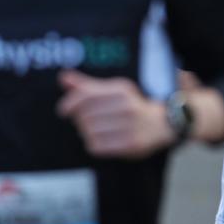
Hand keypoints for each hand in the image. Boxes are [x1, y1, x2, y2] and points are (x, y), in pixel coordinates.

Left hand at [57, 70, 174, 157]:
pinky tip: (100, 140)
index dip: (70, 103)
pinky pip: (97, 146)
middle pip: (85, 115)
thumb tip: (62, 77)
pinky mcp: (131, 144)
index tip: (63, 110)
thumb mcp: (112, 91)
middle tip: (86, 121)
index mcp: (121, 90)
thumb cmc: (130, 106)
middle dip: (81, 119)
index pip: (86, 95)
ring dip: (86, 133)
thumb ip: (87, 85)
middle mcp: (126, 106)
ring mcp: (130, 126)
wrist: (160, 124)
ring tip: (96, 130)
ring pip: (89, 131)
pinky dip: (93, 144)